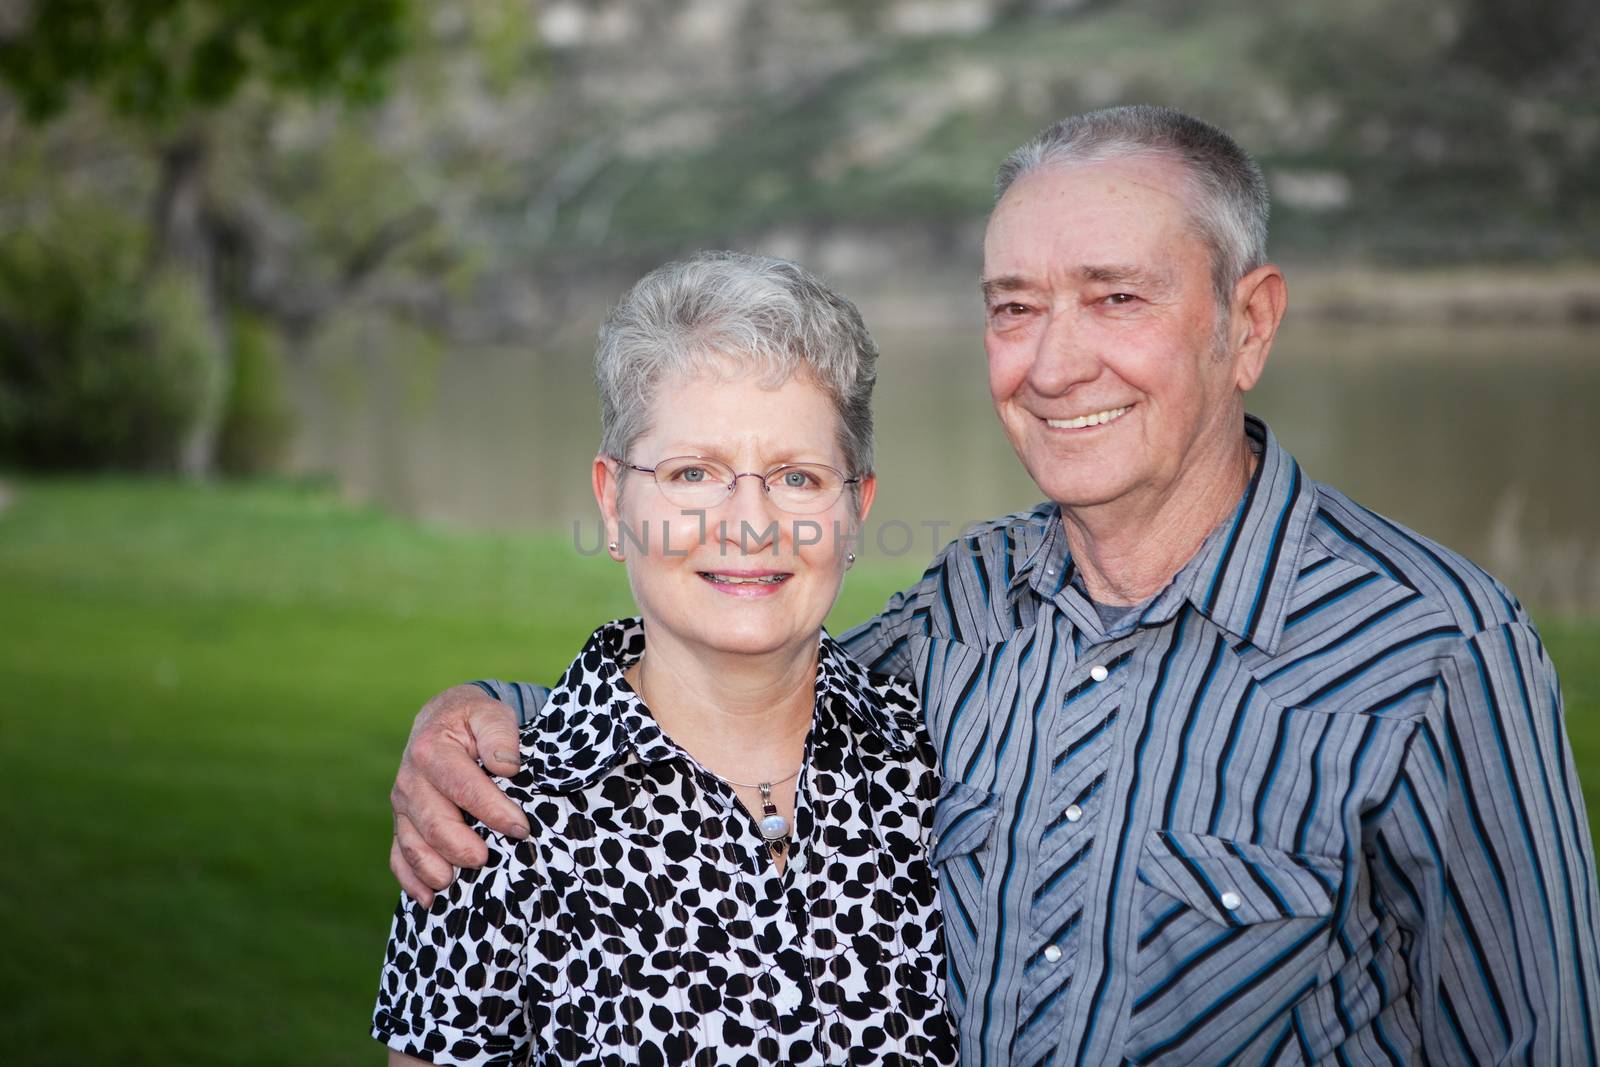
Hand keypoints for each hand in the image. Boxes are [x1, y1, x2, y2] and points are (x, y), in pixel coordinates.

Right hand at [388, 684, 526, 905]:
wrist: (442, 720)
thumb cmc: (473, 720)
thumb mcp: (490, 713)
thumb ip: (499, 734)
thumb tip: (507, 766)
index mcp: (430, 750)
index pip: (463, 788)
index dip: (493, 811)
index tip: (521, 829)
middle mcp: (409, 780)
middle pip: (435, 824)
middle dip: (463, 847)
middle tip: (489, 860)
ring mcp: (402, 806)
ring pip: (414, 846)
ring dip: (436, 869)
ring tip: (459, 884)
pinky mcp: (401, 824)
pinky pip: (398, 857)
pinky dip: (411, 881)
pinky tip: (429, 899)